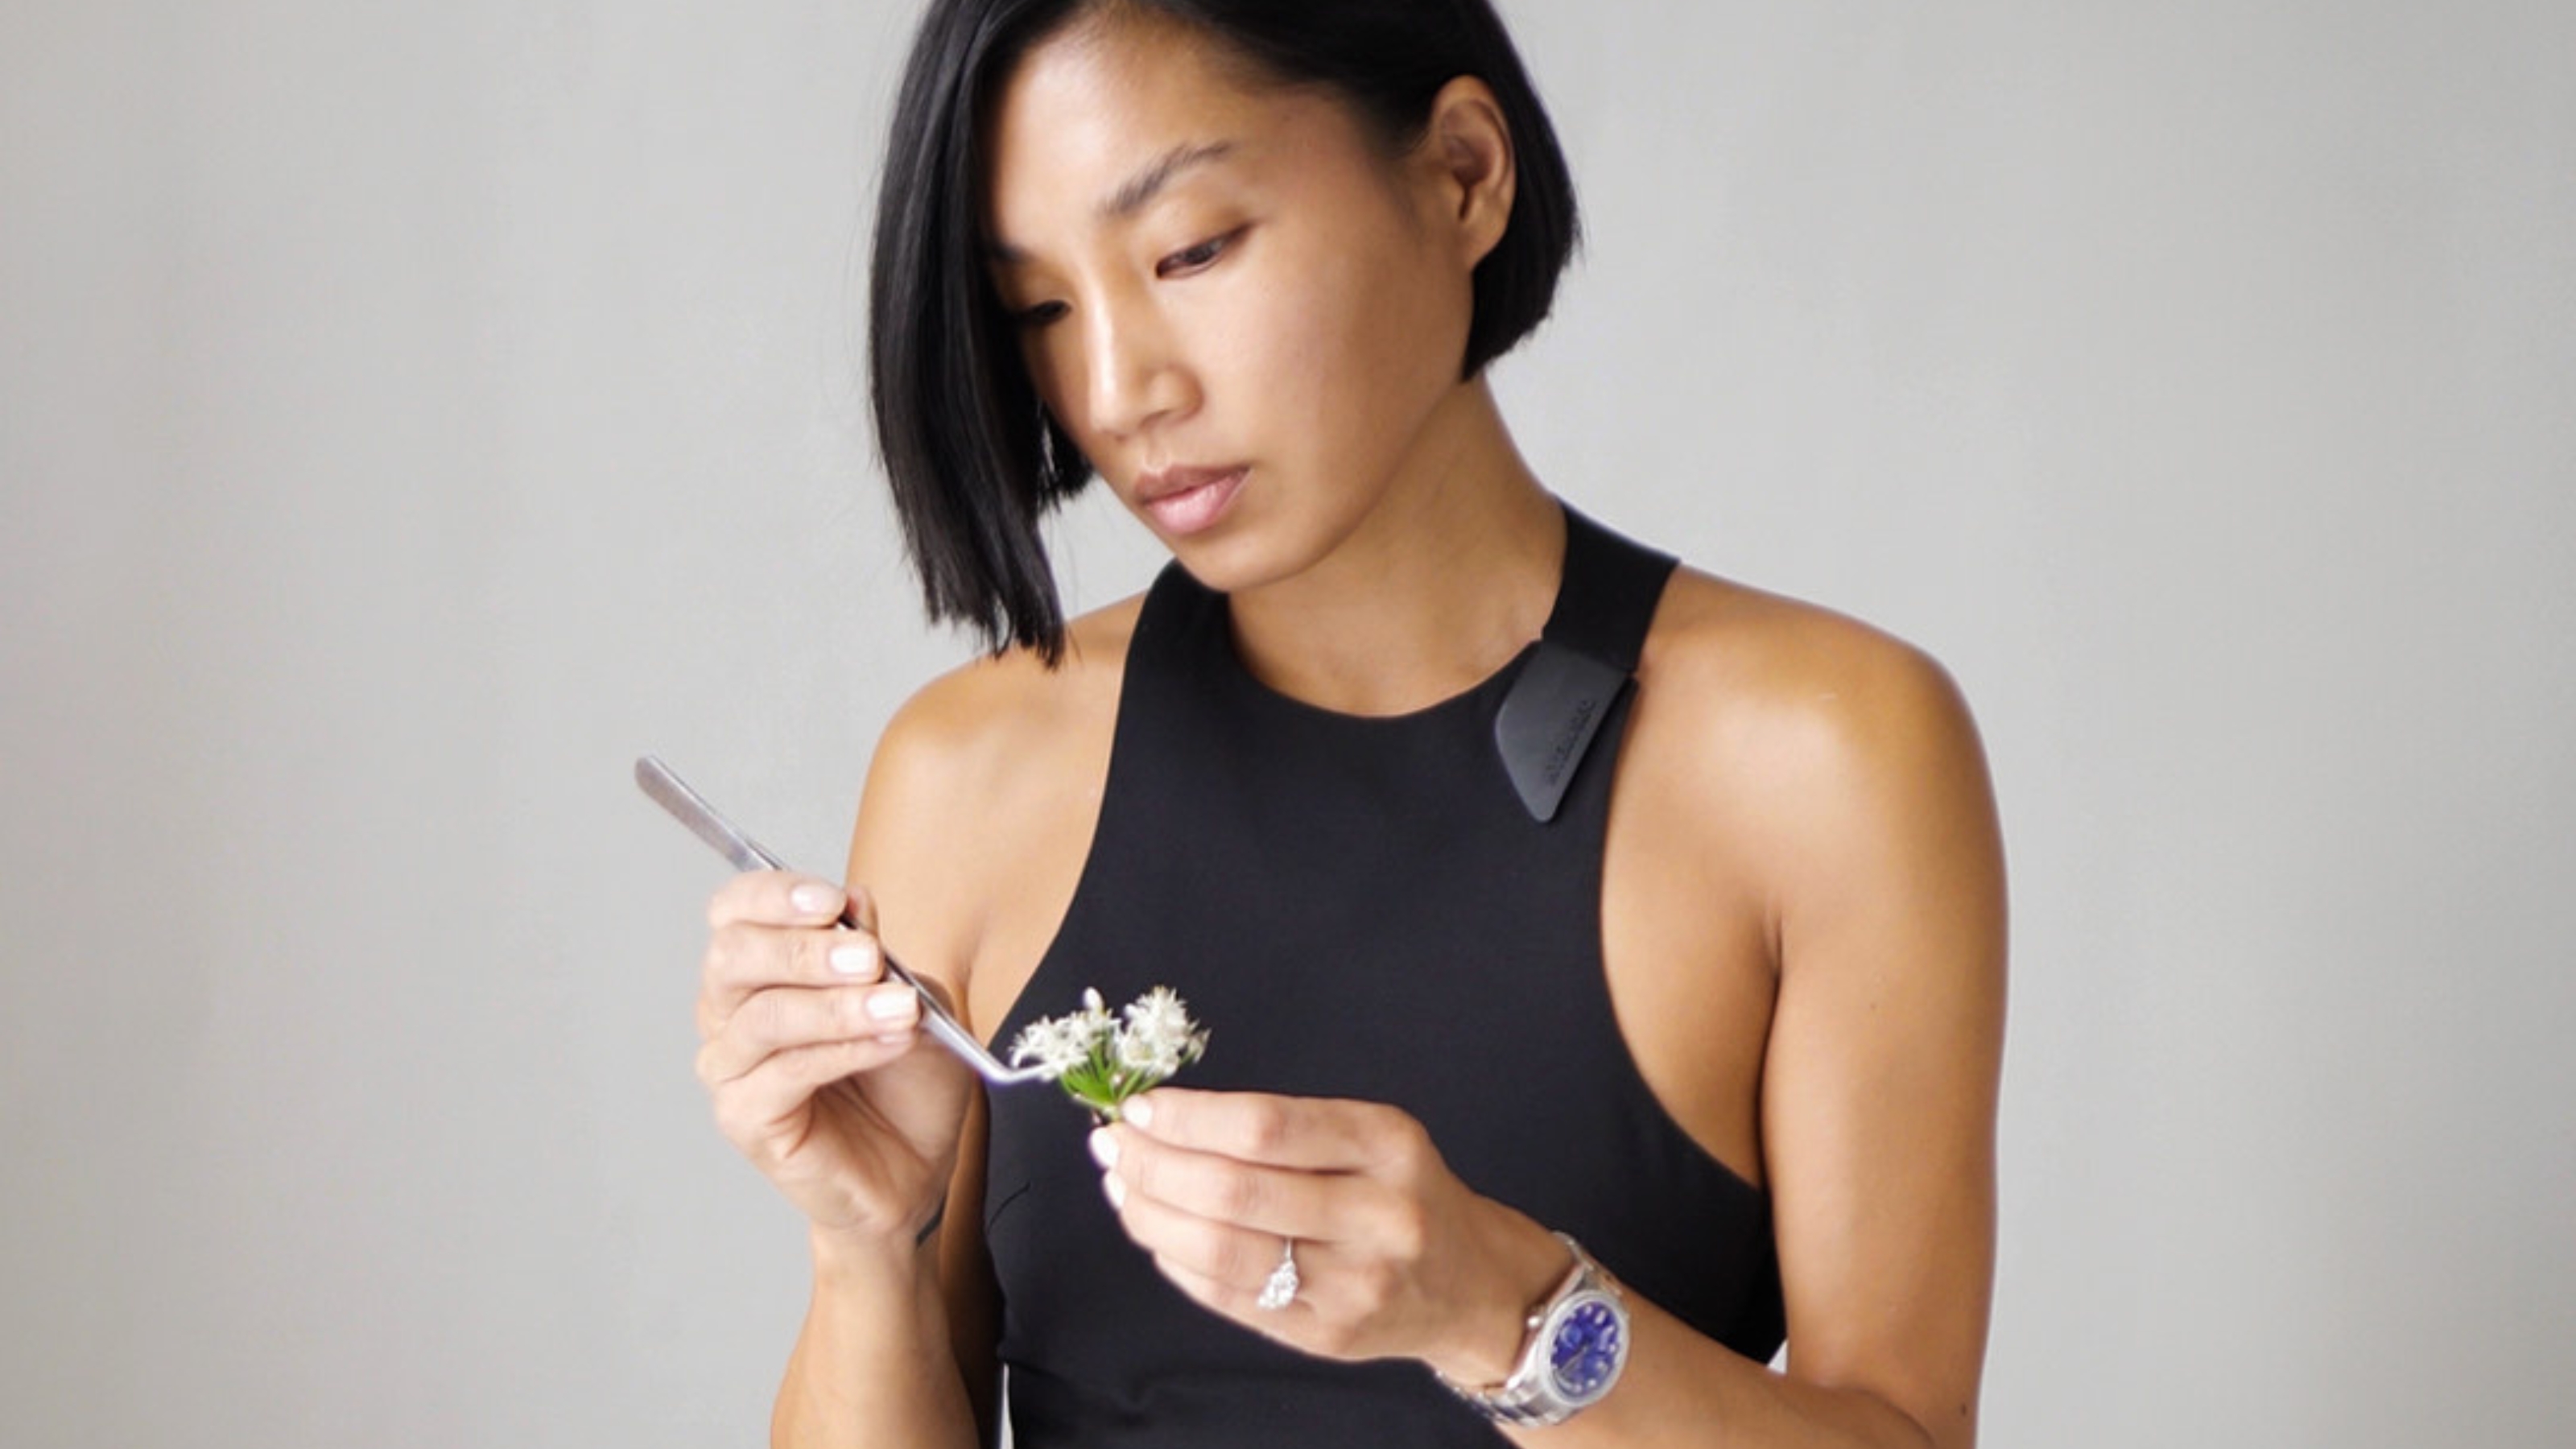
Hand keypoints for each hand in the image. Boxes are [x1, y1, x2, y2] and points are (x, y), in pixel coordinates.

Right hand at [693, 871, 973, 1245]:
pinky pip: (785, 1072)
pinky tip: (889, 1042)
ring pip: (763, 1016)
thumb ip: (880, 954)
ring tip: (899, 1008)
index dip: (775, 896)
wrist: (916, 1166)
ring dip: (838, 1006)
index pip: (734, 911)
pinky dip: (843, 1050)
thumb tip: (857, 901)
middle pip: (734, 956)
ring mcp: (730, 1068)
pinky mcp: (744, 1117)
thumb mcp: (910, 997)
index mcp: (759, 969)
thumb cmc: (904, 1081)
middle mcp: (730, 1013)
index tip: (834, 899)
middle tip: (870, 958)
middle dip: (806, 949)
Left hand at [1088, 1089, 1569, 1380]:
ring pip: (1221, 1251)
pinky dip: (1176, 1260)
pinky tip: (1157, 1232)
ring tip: (1123, 1186)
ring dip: (1151, 1215)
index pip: (1266, 1128)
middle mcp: (1376, 1216)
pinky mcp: (1323, 1335)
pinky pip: (1227, 1297)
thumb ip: (1286, 1127)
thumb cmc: (1403, 1191)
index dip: (1189, 1118)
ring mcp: (1351, 1285)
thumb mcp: (1373, 1135)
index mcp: (1386, 1146)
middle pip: (1235, 1192)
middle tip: (1112, 1145)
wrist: (1471, 1285)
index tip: (1140, 1108)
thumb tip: (1165, 1118)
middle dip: (1154, 1165)